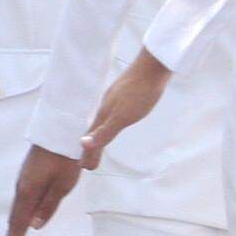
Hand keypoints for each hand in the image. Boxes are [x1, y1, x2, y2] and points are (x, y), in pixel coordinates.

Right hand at [2, 143, 83, 235]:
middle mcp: (21, 189)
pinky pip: (22, 199)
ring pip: (18, 208)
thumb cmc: (63, 159)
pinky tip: (23, 216)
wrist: (58, 132)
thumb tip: (34, 226)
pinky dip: (20, 212)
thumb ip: (48, 206)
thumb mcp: (63, 185)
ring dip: (15, 225)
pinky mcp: (28, 176)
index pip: (18, 224)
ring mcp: (23, 181)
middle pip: (14, 217)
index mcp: (28, 193)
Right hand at [80, 50, 173, 169]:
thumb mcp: (123, 117)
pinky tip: (115, 118)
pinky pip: (111, 112)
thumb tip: (82, 144)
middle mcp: (105, 107)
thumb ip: (103, 132)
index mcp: (104, 114)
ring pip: (103, 120)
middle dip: (91, 145)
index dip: (88, 153)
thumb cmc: (140, 93)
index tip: (84, 167)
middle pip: (94, 129)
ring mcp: (114, 99)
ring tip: (98, 141)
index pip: (91, 138)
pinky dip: (108, 121)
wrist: (152, 68)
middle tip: (89, 160)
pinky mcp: (124, 93)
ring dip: (98, 132)